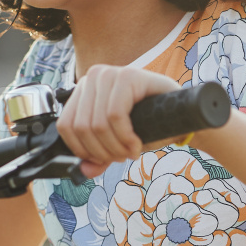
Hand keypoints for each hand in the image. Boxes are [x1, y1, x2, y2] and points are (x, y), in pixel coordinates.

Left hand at [57, 64, 182, 176]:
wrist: (180, 112)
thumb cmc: (147, 122)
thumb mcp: (117, 141)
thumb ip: (99, 156)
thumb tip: (84, 170)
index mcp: (84, 89)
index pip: (66, 125)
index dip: (83, 150)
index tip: (102, 159)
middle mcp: (93, 77)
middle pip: (82, 127)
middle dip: (103, 151)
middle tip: (122, 156)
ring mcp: (109, 75)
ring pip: (97, 124)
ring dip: (116, 147)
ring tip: (131, 151)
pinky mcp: (128, 77)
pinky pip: (116, 115)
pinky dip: (125, 137)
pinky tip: (136, 143)